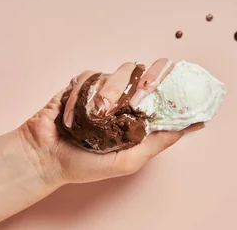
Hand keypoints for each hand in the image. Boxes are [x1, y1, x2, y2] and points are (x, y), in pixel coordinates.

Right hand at [18, 58, 204, 186]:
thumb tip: (193, 126)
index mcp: (140, 115)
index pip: (164, 90)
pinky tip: (72, 117)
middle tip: (141, 95)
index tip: (177, 84)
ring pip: (119, 72)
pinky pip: (90, 76)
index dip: (172, 83)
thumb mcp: (129, 161)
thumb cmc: (85, 165)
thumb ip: (159, 142)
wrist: (44, 158)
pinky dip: (82, 95)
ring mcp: (104, 89)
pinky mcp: (82, 84)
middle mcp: (125, 99)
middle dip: (148, 79)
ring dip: (111, 91)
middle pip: (146, 72)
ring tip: (99, 113)